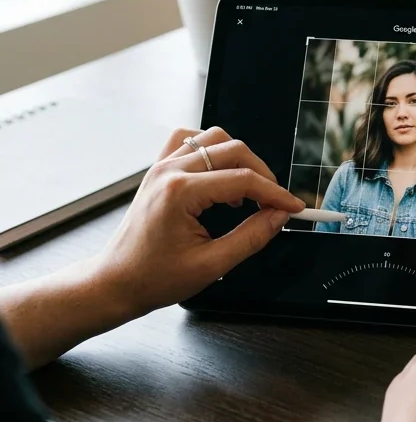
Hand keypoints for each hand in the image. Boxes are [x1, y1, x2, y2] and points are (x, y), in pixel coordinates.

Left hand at [90, 126, 304, 318]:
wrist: (116, 282)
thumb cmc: (154, 277)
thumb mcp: (211, 265)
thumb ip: (251, 237)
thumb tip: (279, 217)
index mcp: (181, 192)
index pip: (243, 180)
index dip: (276, 193)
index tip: (294, 208)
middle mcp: (170, 171)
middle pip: (233, 150)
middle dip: (262, 174)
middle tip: (274, 202)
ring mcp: (162, 167)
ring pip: (213, 139)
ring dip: (239, 159)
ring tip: (246, 190)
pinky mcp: (159, 171)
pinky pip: (189, 141)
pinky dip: (211, 150)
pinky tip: (219, 173)